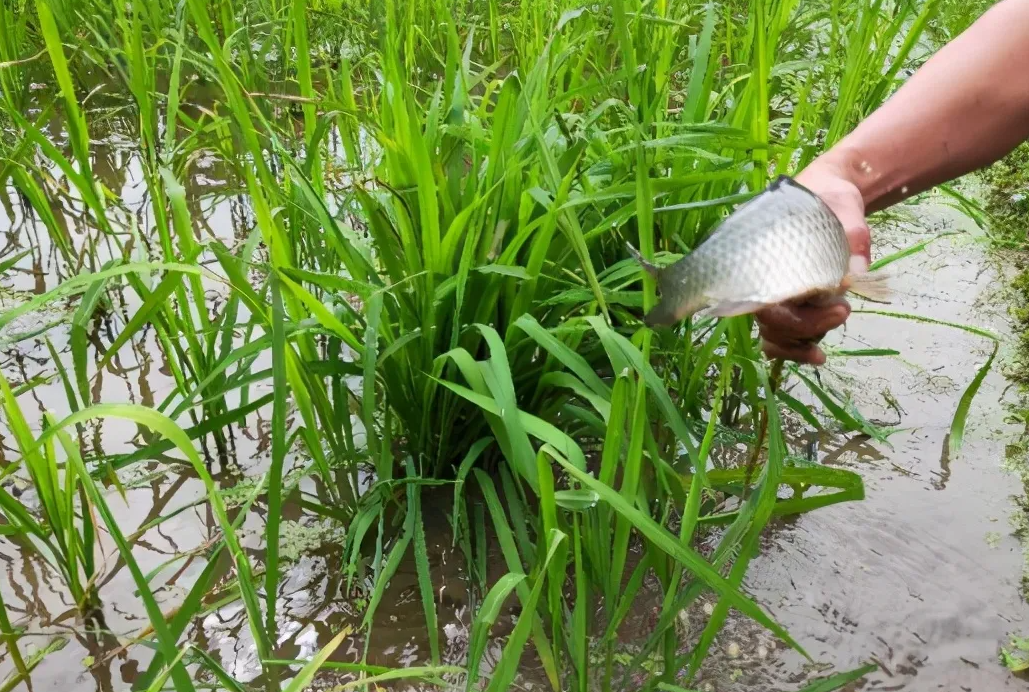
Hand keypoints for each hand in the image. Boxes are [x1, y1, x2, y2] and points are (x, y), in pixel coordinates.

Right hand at [754, 160, 871, 364]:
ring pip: (772, 332)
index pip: (764, 296)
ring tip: (827, 342)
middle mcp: (763, 276)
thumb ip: (850, 233)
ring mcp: (775, 291)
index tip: (836, 307)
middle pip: (770, 320)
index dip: (792, 316)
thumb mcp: (843, 204)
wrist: (829, 191)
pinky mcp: (790, 301)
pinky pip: (780, 334)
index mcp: (765, 253)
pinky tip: (816, 354)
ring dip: (798, 344)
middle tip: (844, 312)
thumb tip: (857, 271)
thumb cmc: (828, 194)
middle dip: (806, 328)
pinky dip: (795, 348)